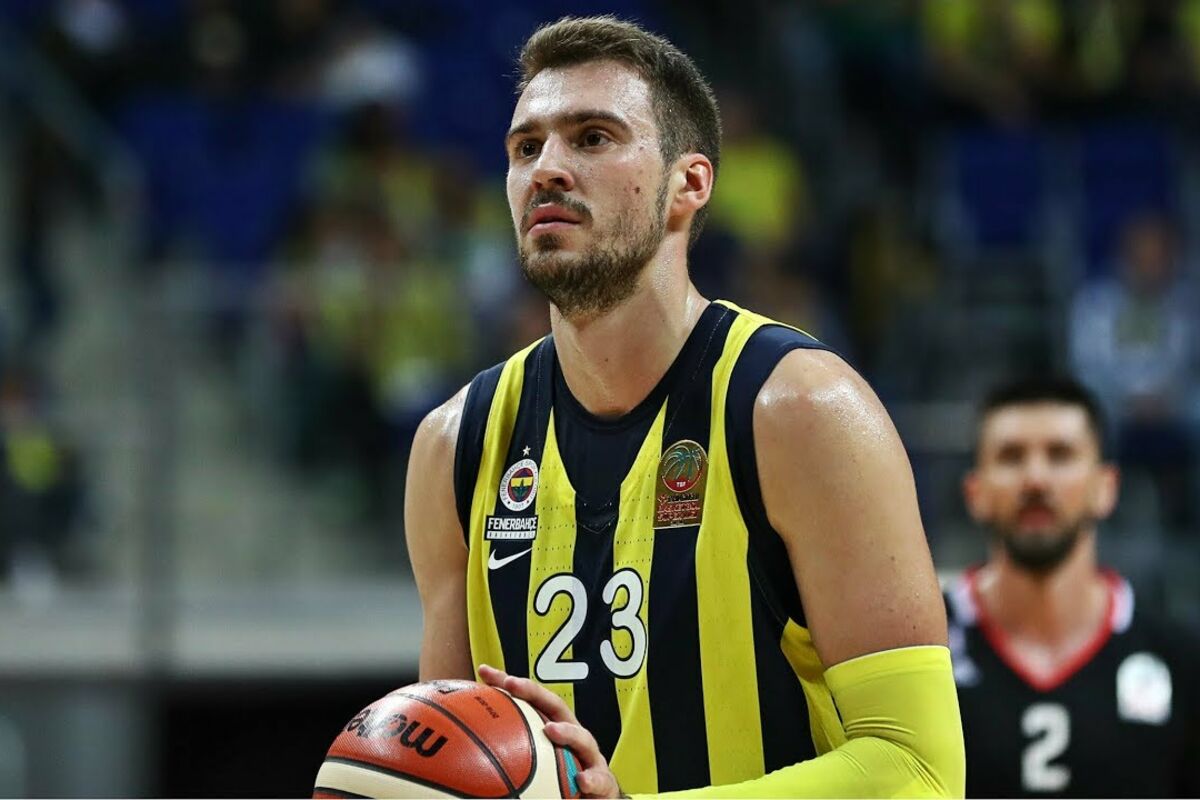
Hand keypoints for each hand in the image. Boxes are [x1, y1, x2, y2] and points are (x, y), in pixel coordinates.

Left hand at [478, 664, 624, 798]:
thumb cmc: (562, 780)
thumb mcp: (536, 765)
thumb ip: (508, 757)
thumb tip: (464, 759)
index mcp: (554, 728)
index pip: (531, 701)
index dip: (509, 684)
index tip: (484, 671)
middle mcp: (573, 736)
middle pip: (555, 707)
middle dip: (535, 692)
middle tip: (513, 684)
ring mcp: (590, 757)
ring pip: (583, 738)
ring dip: (568, 732)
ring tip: (551, 730)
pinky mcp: (603, 781)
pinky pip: (599, 778)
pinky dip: (591, 778)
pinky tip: (581, 781)